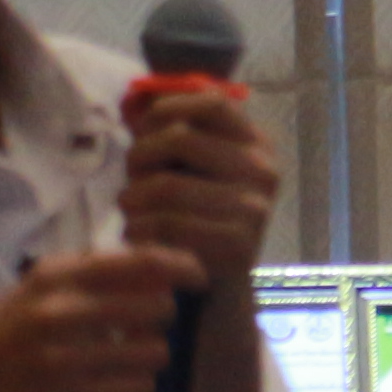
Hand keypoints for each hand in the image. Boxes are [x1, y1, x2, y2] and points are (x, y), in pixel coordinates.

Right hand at [0, 247, 188, 391]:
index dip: (183, 266)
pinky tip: (118, 386)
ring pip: (154, 353)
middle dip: (161, 320)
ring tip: (129, 361)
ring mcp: (67, 357)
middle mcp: (63, 311)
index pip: (142, 261)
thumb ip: (89, 278)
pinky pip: (136, 389)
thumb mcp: (35, 290)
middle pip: (158, 307)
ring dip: (151, 358)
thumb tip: (157, 273)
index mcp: (57, 276)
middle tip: (144, 328)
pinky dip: (136, 388)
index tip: (197, 276)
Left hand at [118, 92, 280, 295]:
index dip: (167, 108)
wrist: (217, 293)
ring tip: (128, 208)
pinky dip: (139, 229)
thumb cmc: (196, 220)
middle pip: (180, 139)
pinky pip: (169, 225)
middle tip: (129, 178)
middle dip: (140, 156)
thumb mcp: (195, 172)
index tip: (142, 130)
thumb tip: (138, 98)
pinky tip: (134, 234)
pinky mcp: (237, 246)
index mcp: (258, 146)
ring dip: (132, 197)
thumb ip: (176, 135)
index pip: (211, 102)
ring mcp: (254, 210)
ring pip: (167, 185)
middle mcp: (263, 172)